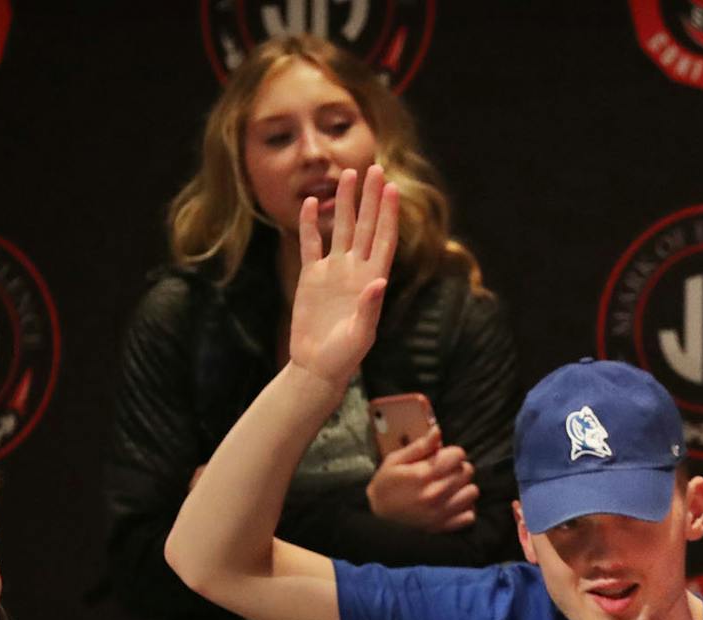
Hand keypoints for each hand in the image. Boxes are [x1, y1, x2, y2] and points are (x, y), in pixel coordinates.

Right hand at [288, 164, 398, 394]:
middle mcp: (356, 271)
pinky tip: (309, 202)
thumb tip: (378, 282)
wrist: (317, 367)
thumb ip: (369, 309)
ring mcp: (334, 272)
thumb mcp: (360, 336)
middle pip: (365, 226)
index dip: (388, 214)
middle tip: (375, 168)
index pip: (383, 240)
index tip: (392, 188)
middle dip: (371, 199)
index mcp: (372, 281)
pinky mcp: (311, 277)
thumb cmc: (344, 357)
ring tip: (348, 175)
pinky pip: (311, 244)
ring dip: (344, 203)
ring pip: (340, 228)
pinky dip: (310, 224)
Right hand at [367, 427, 477, 530]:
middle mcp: (435, 494)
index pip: (458, 455)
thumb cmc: (386, 485)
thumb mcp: (396, 460)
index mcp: (423, 475)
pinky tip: (452, 503)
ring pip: (472, 492)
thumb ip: (420, 446)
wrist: (377, 517)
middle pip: (467, 471)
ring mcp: (441, 512)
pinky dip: (464, 508)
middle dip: (457, 467)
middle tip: (444, 471)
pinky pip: (470, 516)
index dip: (451, 452)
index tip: (443, 456)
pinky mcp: (444, 526)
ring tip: (449, 487)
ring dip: (463, 487)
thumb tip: (438, 431)